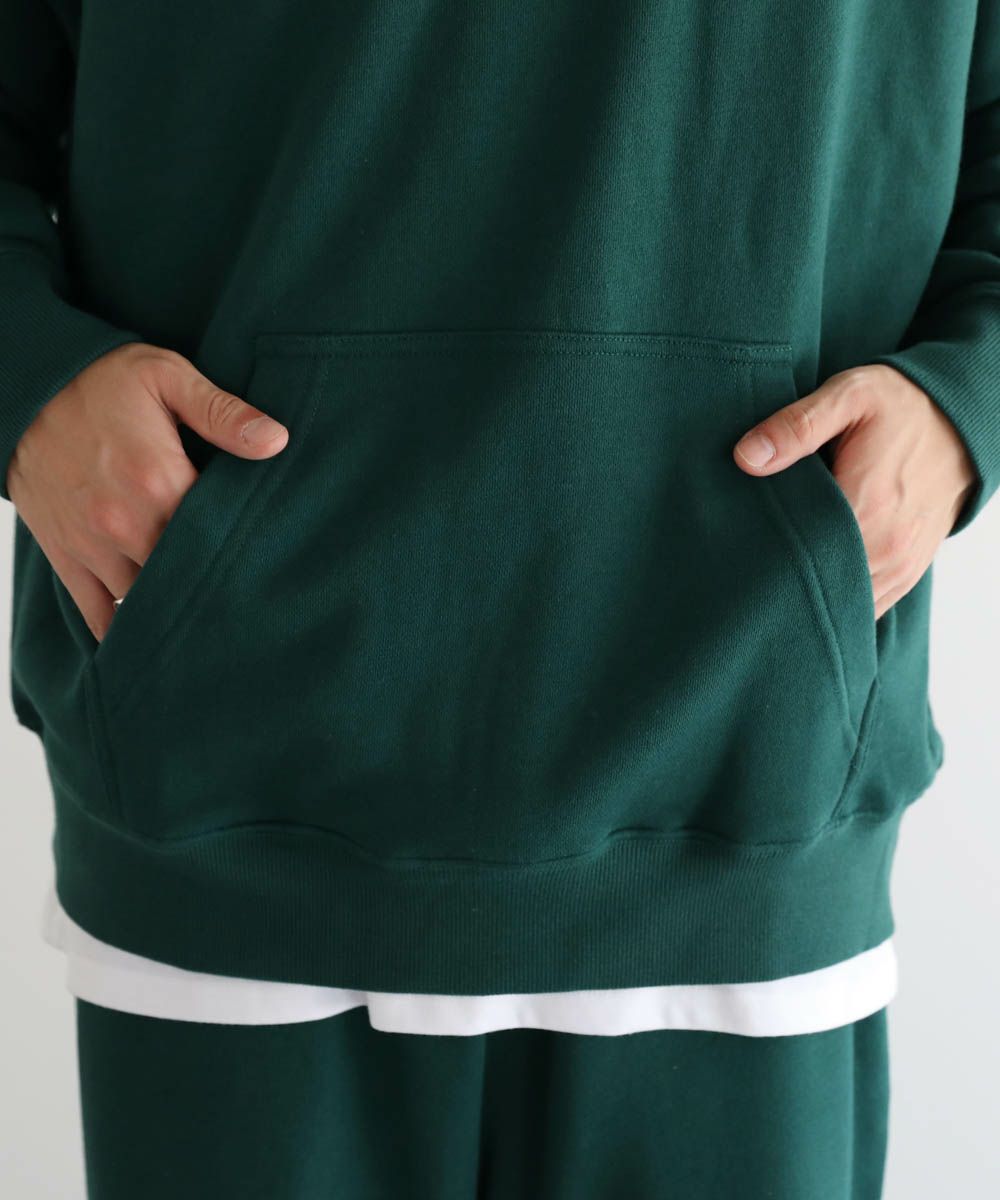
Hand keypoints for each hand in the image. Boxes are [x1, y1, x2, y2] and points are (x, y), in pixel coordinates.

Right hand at [6, 342, 289, 642]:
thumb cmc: (102, 380)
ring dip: (174, 602)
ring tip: (208, 607)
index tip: (267, 548)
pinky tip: (154, 636)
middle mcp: (125, 524)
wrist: (23, 386)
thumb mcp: (167, 377)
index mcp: (159, 482)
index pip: (219, 536)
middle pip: (186, 575)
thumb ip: (222, 411)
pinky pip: (98, 615)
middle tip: (246, 588)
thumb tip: (277, 441)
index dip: (247, 544)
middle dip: (214, 580)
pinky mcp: (67, 557)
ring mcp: (93, 547)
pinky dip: (125, 630)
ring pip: (147, 599)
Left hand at [732, 363, 977, 619]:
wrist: (960, 420)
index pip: (800, 556)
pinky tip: (814, 582)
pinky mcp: (907, 571)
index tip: (738, 549)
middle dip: (783, 579)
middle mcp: (886, 547)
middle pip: (820, 585)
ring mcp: (900, 565)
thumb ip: (796, 426)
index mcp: (865, 506)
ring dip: (813, 593)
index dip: (764, 556)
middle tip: (749, 566)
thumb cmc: (900, 406)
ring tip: (778, 573)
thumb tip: (746, 457)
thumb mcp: (848, 397)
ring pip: (845, 603)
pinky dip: (841, 599)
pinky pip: (869, 605)